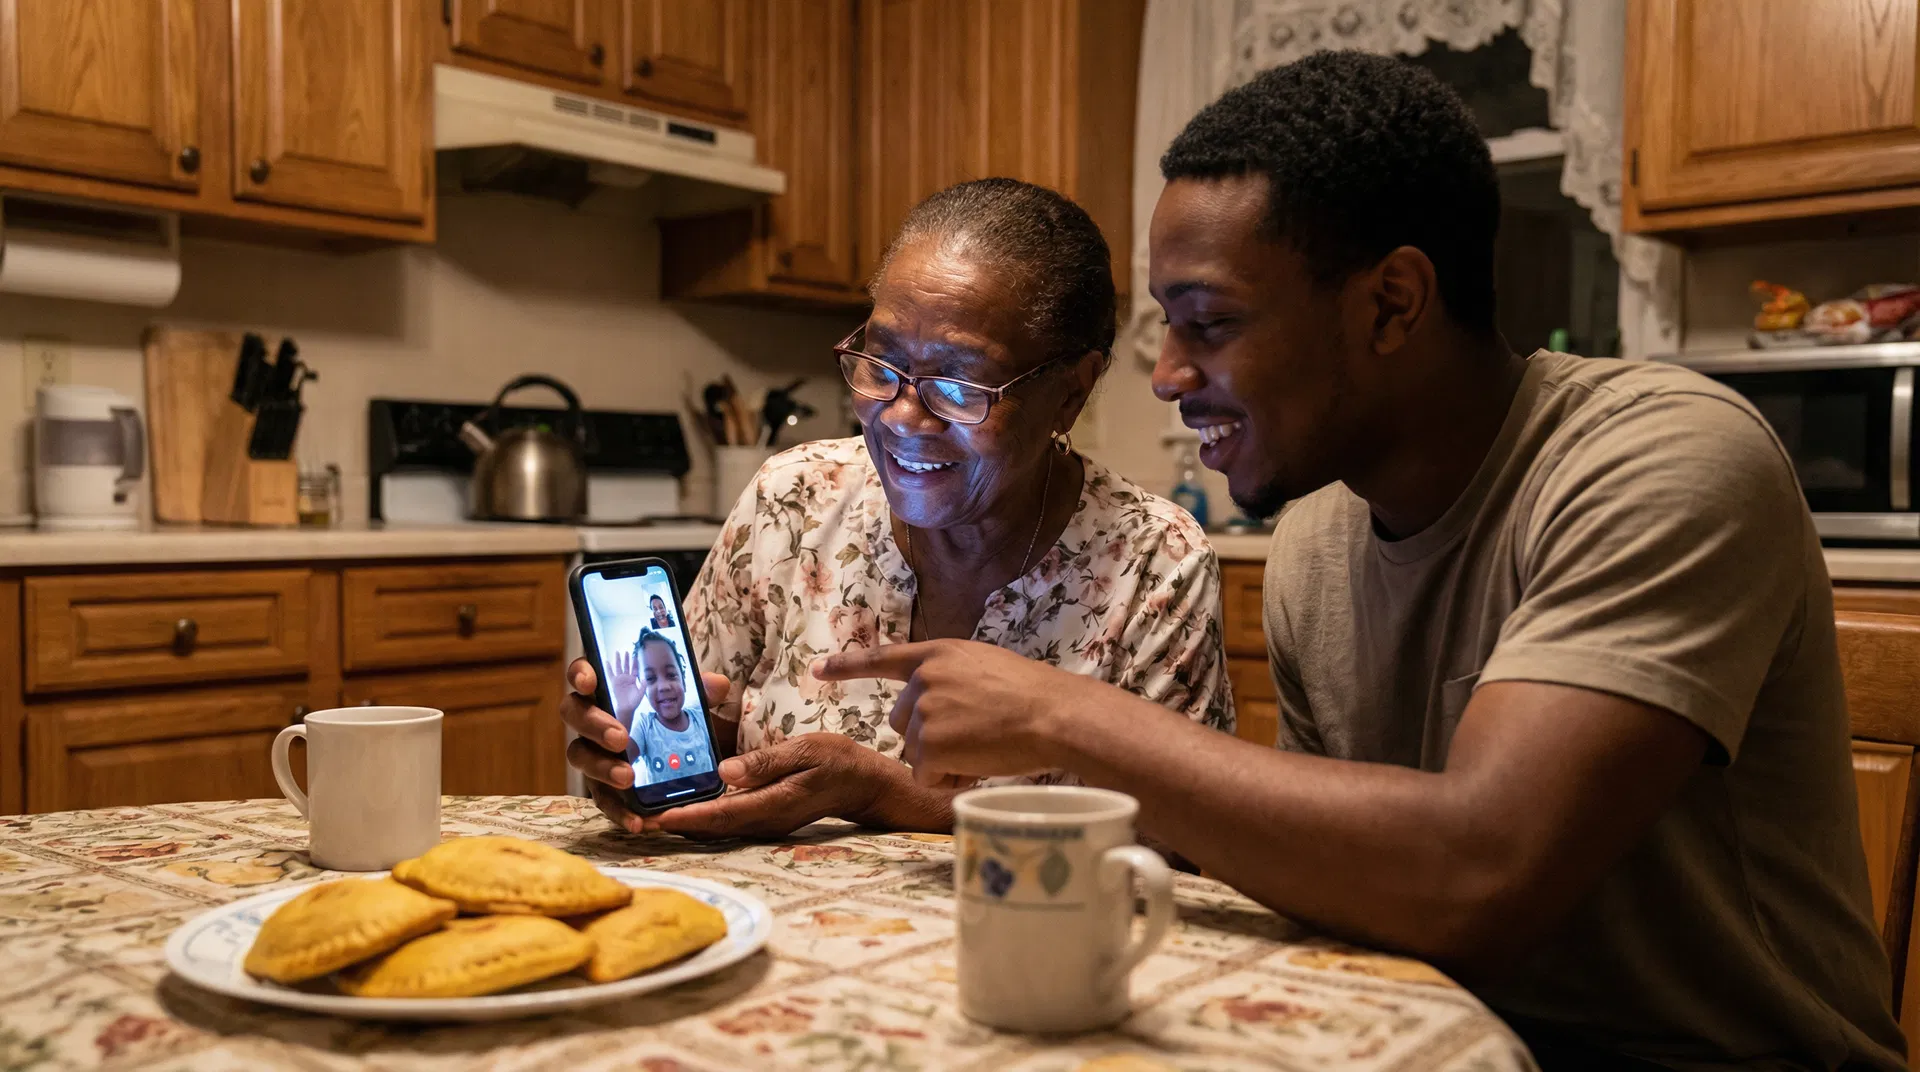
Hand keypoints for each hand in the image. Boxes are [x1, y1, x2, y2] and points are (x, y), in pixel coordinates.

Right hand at [563, 658, 730, 833]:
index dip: (580, 674)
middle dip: (594, 725)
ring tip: (627, 777)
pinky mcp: (600, 784)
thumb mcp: (687, 701)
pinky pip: (601, 798)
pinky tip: (636, 821)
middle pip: (574, 714)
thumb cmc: (667, 717)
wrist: (671, 755)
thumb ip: (699, 691)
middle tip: (620, 738)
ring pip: (579, 755)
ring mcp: (590, 751)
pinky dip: (617, 811)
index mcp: (606, 689)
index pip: (582, 673)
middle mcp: (590, 718)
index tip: (588, 682)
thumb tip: (718, 685)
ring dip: (601, 767)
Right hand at [605, 649, 642, 720]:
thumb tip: (644, 678)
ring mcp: (620, 680)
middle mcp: (626, 678)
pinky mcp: (614, 682)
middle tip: (626, 651)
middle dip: (626, 659)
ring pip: (619, 667)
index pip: (634, 669)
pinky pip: (610, 674)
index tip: (635, 656)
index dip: (635, 663)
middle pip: (626, 666)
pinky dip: (609, 668)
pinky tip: (607, 661)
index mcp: (633, 680)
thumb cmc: (634, 701)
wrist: (627, 707)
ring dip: (618, 660)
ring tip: (617, 652)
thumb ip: (643, 685)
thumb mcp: (642, 693)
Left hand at [639, 733, 946, 839]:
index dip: (684, 817)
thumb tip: (726, 771)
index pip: (720, 814)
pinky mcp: (764, 817)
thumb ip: (766, 761)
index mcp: (772, 804)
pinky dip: (701, 814)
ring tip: (647, 811)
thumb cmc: (839, 762)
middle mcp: (763, 821)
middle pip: (710, 827)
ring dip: (683, 821)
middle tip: (634, 817)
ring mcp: (764, 822)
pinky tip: (682, 802)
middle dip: (672, 824)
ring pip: (715, 826)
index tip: (652, 817)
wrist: (865, 784)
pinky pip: (726, 819)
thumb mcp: (807, 751)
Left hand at [812, 640, 1096, 785]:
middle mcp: (923, 679)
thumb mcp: (985, 668)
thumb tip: (933, 704)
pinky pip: (926, 774)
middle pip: (902, 722)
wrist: (1053, 715)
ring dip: (944, 759)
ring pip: (915, 751)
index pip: (883, 658)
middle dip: (930, 737)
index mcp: (938, 654)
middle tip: (976, 735)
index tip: (817, 669)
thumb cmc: (1033, 697)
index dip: (848, 666)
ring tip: (984, 746)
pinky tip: (979, 762)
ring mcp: (924, 710)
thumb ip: (952, 678)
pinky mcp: (929, 743)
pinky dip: (949, 778)